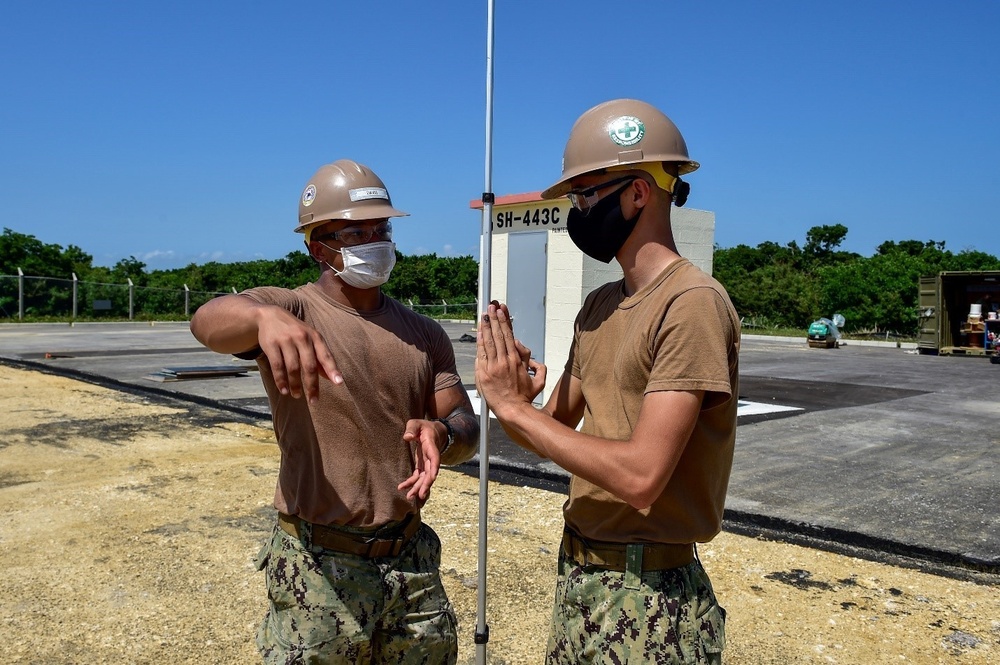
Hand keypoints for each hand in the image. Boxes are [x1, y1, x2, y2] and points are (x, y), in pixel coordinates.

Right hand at [255, 306, 342, 403]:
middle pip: (309, 366)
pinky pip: (277, 366)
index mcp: (315, 337)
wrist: (270, 316)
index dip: (333, 370)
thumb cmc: (295, 331)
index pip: (326, 355)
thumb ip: (320, 357)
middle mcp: (302, 337)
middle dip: (312, 385)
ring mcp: (286, 340)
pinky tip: (284, 390)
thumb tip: (332, 378)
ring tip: (297, 395)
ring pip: (293, 368)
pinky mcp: (271, 344)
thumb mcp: (310, 339)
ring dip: (295, 385)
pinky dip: (281, 380)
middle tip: (313, 401)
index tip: (339, 383)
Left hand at [397, 418, 443, 503]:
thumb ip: (411, 429)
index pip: (435, 459)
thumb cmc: (423, 426)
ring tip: (409, 497)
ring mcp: (427, 462)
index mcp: (431, 446)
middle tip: (420, 495)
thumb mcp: (416, 423)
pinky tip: (402, 488)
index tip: (432, 478)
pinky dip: (411, 482)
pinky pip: (418, 476)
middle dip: (426, 484)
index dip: (434, 469)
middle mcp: (431, 457)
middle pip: (430, 473)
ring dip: (418, 487)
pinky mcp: (422, 465)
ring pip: (424, 478)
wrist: (432, 430)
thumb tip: (407, 437)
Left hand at [475, 302, 546, 417]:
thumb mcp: (539, 380)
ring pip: (489, 342)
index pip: (509, 335)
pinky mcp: (483, 373)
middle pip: (498, 335)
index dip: (505, 321)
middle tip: (492, 306)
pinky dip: (480, 342)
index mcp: (517, 360)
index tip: (502, 310)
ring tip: (484, 314)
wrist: (513, 410)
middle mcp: (505, 361)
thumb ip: (538, 366)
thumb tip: (531, 357)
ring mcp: (493, 367)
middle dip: (494, 318)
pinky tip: (479, 332)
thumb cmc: (525, 396)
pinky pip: (481, 354)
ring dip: (486, 326)